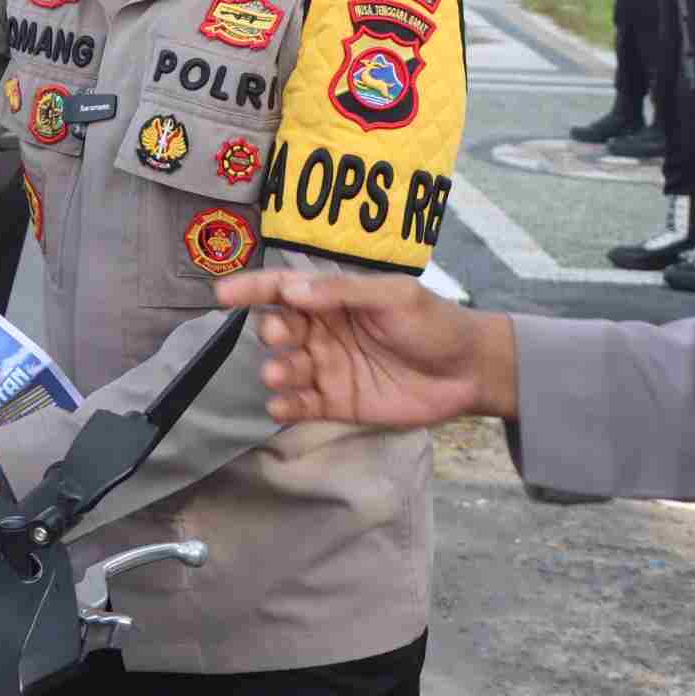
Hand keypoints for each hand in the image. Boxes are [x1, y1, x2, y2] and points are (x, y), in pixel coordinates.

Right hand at [211, 273, 516, 427]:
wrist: (471, 371)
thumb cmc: (435, 323)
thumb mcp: (395, 297)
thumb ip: (345, 293)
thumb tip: (294, 291)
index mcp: (333, 300)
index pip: (284, 290)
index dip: (252, 289)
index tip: (223, 294)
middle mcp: (323, 333)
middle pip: (281, 330)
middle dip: (273, 332)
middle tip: (280, 336)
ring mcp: (328, 369)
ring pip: (287, 369)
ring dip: (276, 371)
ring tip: (278, 375)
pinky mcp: (338, 403)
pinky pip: (302, 405)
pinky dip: (286, 406)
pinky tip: (280, 406)